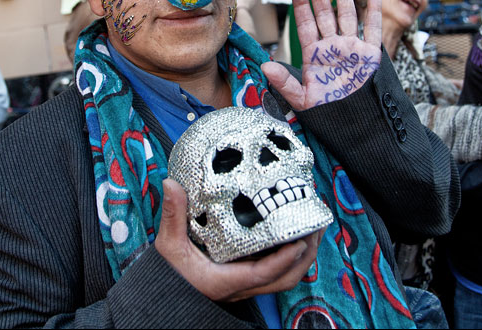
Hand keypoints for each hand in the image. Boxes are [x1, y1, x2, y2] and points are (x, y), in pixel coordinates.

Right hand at [154, 179, 322, 301]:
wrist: (166, 297)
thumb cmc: (169, 276)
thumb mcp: (168, 247)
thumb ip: (172, 217)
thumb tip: (171, 185)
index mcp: (227, 280)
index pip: (264, 274)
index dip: (285, 258)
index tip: (299, 239)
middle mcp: (241, 286)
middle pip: (285, 279)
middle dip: (305, 254)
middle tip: (315, 226)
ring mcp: (245, 285)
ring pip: (284, 278)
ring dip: (302, 256)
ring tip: (312, 229)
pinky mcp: (245, 280)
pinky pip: (276, 273)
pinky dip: (290, 258)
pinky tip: (292, 236)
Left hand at [263, 0, 381, 109]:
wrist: (355, 125)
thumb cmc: (326, 114)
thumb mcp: (302, 99)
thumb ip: (284, 82)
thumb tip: (265, 66)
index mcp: (314, 55)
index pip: (305, 25)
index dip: (301, 7)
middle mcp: (332, 48)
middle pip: (325, 15)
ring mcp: (352, 49)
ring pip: (347, 17)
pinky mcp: (371, 56)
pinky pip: (373, 31)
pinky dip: (374, 15)